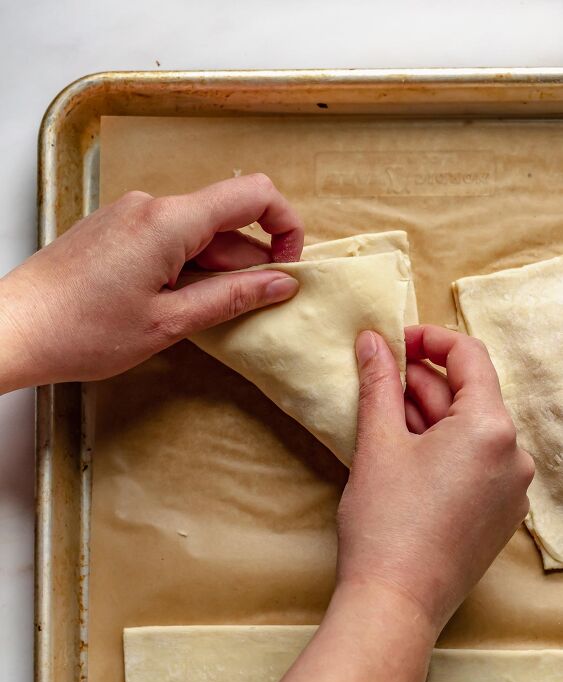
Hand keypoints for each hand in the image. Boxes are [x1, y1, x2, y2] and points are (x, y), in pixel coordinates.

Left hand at [0, 174, 302, 390]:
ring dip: (217, 270)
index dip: (285, 225)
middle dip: (250, 262)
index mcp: (169, 221)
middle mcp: (151, 206)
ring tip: (211, 316)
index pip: (253, 194)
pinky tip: (179, 305)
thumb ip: (232, 297)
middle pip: (226, 221)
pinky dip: (188, 268)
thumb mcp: (169, 323)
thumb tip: (282, 284)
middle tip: (257, 308)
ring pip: (197, 234)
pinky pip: (169, 241)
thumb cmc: (82, 331)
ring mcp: (130, 216)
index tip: (289, 266)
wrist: (14, 328)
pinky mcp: (116, 232)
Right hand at [336, 325, 534, 634]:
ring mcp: (511, 489)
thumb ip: (379, 383)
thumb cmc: (385, 523)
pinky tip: (406, 457)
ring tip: (385, 422)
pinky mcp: (500, 515)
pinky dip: (443, 450)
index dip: (428, 339)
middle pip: (469, 395)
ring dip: (429, 417)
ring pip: (470, 431)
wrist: (395, 602)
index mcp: (490, 428)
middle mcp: (514, 455)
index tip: (394, 341)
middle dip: (421, 384)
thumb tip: (372, 341)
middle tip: (376, 381)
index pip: (468, 357)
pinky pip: (476, 464)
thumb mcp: (378, 443)